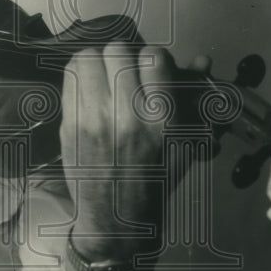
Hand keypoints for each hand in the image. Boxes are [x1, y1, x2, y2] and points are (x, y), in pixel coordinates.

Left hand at [60, 42, 211, 261]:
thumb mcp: (186, 144)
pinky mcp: (69, 125)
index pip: (154, 57)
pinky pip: (70, 78)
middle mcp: (126, 115)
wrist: (118, 219)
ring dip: (99, 62)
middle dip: (125, 57)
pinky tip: (89, 89)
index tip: (153, 71)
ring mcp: (92, 119)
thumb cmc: (158, 180)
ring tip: (105, 76)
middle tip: (127, 73)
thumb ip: (196, 100)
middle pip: (118, 51)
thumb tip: (202, 61)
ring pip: (88, 57)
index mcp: (162, 120)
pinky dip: (80, 75)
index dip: (154, 59)